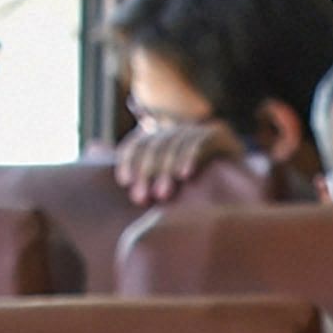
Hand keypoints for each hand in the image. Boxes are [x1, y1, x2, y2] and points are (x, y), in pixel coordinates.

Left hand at [115, 114, 233, 204]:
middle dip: (148, 171)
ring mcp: (202, 130)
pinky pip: (203, 142)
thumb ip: (132, 169)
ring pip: (177, 142)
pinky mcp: (223, 135)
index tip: (124, 181)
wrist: (242, 202)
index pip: (140, 141)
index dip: (130, 159)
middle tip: (142, 197)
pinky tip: (186, 175)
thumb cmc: (195, 202)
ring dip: (167, 169)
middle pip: (157, 143)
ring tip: (163, 194)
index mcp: (163, 140)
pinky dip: (192, 157)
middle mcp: (180, 130)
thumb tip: (90, 145)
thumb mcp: (160, 187)